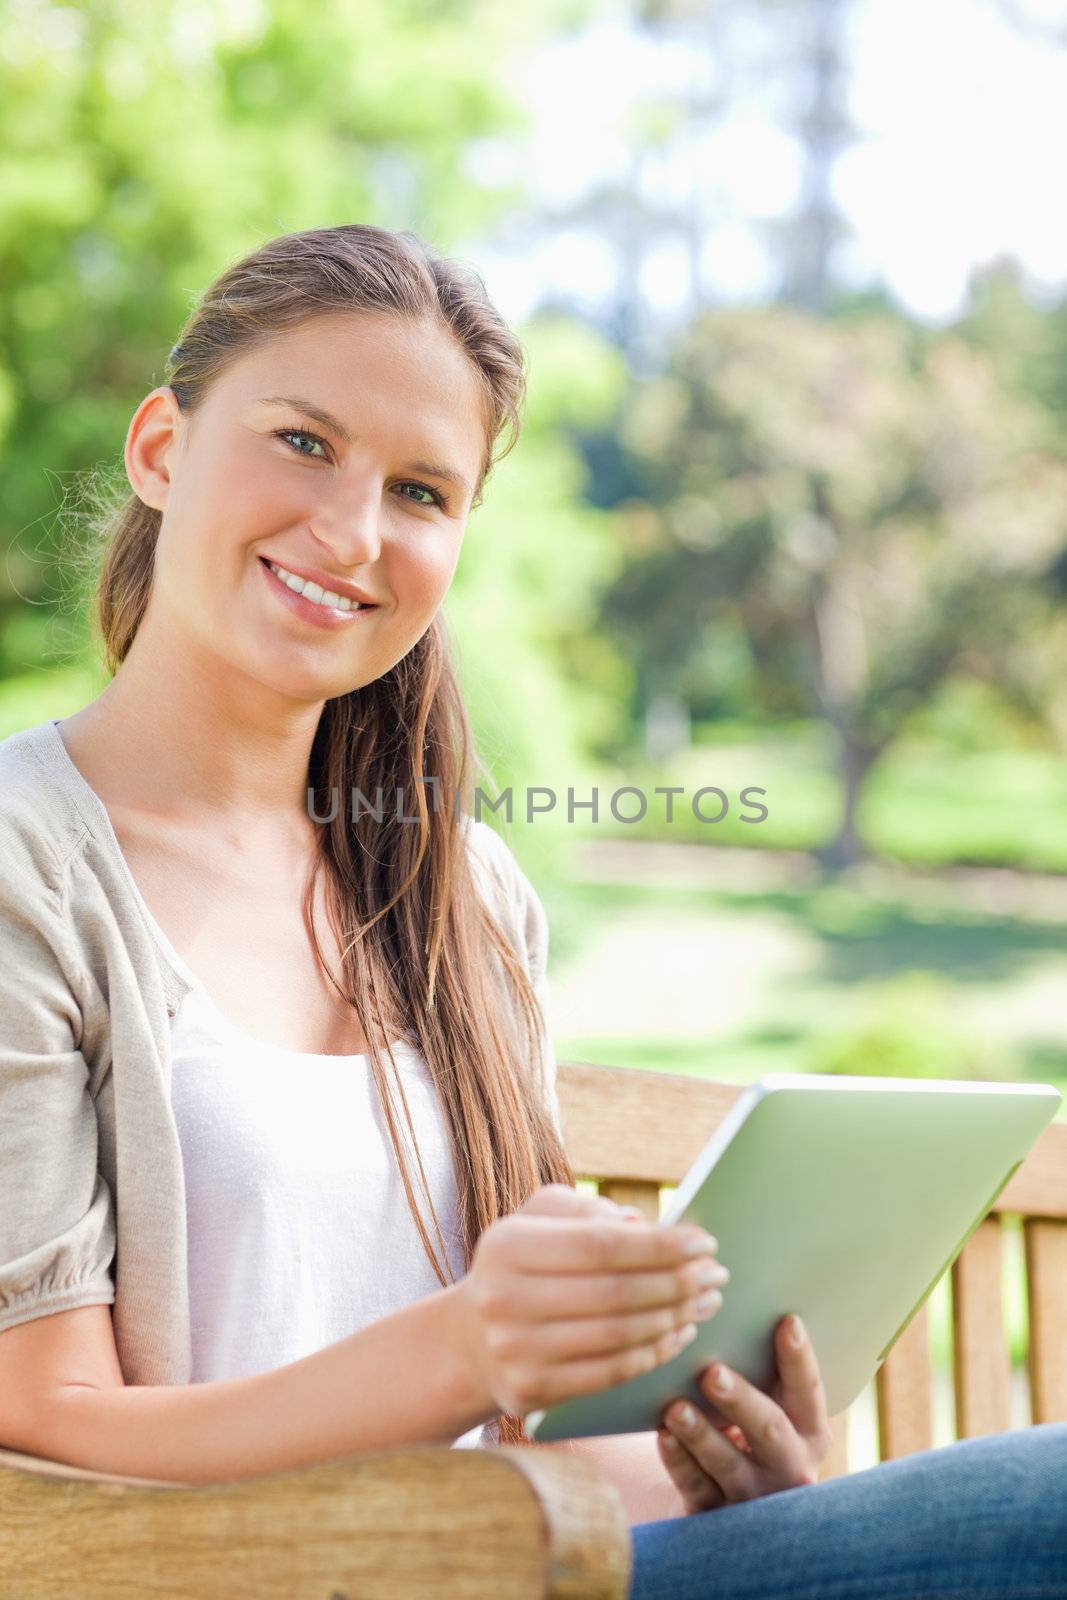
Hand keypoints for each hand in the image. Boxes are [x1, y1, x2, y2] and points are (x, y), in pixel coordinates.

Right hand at [450, 1184, 727, 1417]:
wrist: (470, 1341)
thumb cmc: (520, 1266)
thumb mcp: (536, 1219)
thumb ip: (585, 1211)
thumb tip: (643, 1227)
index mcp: (507, 1245)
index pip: (600, 1245)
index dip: (659, 1245)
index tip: (704, 1241)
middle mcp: (504, 1299)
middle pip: (615, 1292)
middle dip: (678, 1281)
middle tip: (717, 1273)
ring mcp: (515, 1351)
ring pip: (619, 1336)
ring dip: (675, 1317)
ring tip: (707, 1300)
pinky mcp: (531, 1392)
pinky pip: (611, 1373)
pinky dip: (655, 1353)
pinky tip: (680, 1333)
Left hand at [656, 1313, 832, 1512]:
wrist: (737, 1510)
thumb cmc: (751, 1431)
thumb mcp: (772, 1406)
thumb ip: (763, 1371)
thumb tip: (726, 1307)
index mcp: (810, 1431)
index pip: (809, 1392)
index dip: (800, 1358)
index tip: (787, 1321)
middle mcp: (790, 1466)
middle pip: (770, 1431)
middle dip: (741, 1401)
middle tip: (712, 1373)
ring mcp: (755, 1495)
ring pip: (729, 1464)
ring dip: (701, 1435)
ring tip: (675, 1409)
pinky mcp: (718, 1516)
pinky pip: (697, 1488)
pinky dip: (680, 1461)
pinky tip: (663, 1437)